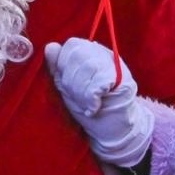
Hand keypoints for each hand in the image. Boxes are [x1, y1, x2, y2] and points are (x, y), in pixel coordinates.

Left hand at [43, 38, 153, 166]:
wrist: (111, 129)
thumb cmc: (88, 106)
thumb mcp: (67, 86)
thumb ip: (58, 67)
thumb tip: (50, 47)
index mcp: (89, 52)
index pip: (72, 45)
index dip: (63, 64)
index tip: (66, 85)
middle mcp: (104, 54)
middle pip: (78, 54)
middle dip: (71, 80)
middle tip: (78, 98)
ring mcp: (116, 66)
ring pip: (89, 66)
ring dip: (81, 91)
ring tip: (86, 104)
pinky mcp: (124, 80)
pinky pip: (101, 81)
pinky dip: (92, 98)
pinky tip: (94, 107)